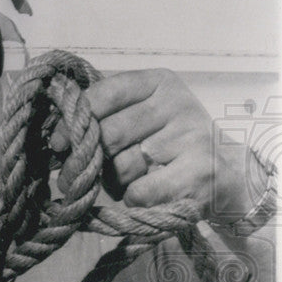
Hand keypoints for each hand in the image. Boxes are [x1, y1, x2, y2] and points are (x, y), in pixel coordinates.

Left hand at [53, 68, 263, 224]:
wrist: (227, 173)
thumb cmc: (170, 144)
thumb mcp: (142, 117)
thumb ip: (105, 117)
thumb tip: (55, 137)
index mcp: (159, 83)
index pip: (104, 94)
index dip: (74, 120)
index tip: (55, 143)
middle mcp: (176, 104)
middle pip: (108, 134)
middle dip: (91, 160)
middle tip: (86, 174)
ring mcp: (189, 136)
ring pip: (121, 166)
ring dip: (115, 182)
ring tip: (132, 179)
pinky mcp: (197, 172)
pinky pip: (138, 191)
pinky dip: (133, 198)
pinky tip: (147, 193)